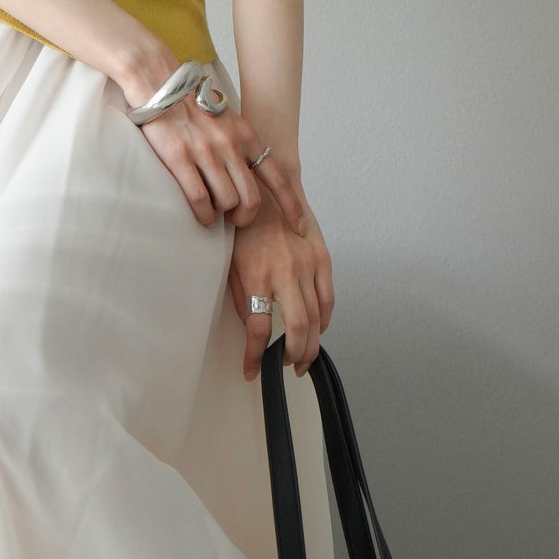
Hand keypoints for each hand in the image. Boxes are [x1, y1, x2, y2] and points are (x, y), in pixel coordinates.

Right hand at [128, 84, 306, 235]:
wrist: (161, 85)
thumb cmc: (192, 107)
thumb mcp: (228, 121)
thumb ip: (240, 146)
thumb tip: (249, 176)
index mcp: (247, 136)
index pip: (278, 176)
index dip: (291, 205)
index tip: (298, 226)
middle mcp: (231, 146)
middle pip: (252, 199)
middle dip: (246, 217)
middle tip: (235, 218)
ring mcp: (206, 153)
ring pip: (227, 202)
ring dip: (221, 216)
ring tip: (213, 214)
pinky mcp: (181, 159)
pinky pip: (200, 200)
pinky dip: (203, 215)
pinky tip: (201, 216)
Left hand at [226, 183, 333, 381]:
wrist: (265, 187)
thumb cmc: (242, 227)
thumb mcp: (230, 264)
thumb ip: (243, 298)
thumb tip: (252, 331)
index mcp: (257, 275)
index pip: (258, 329)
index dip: (255, 357)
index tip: (251, 371)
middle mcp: (285, 271)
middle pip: (296, 328)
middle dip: (293, 356)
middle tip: (286, 367)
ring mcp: (307, 263)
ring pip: (316, 317)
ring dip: (310, 344)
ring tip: (301, 359)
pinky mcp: (321, 256)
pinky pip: (328, 298)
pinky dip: (324, 320)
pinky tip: (317, 331)